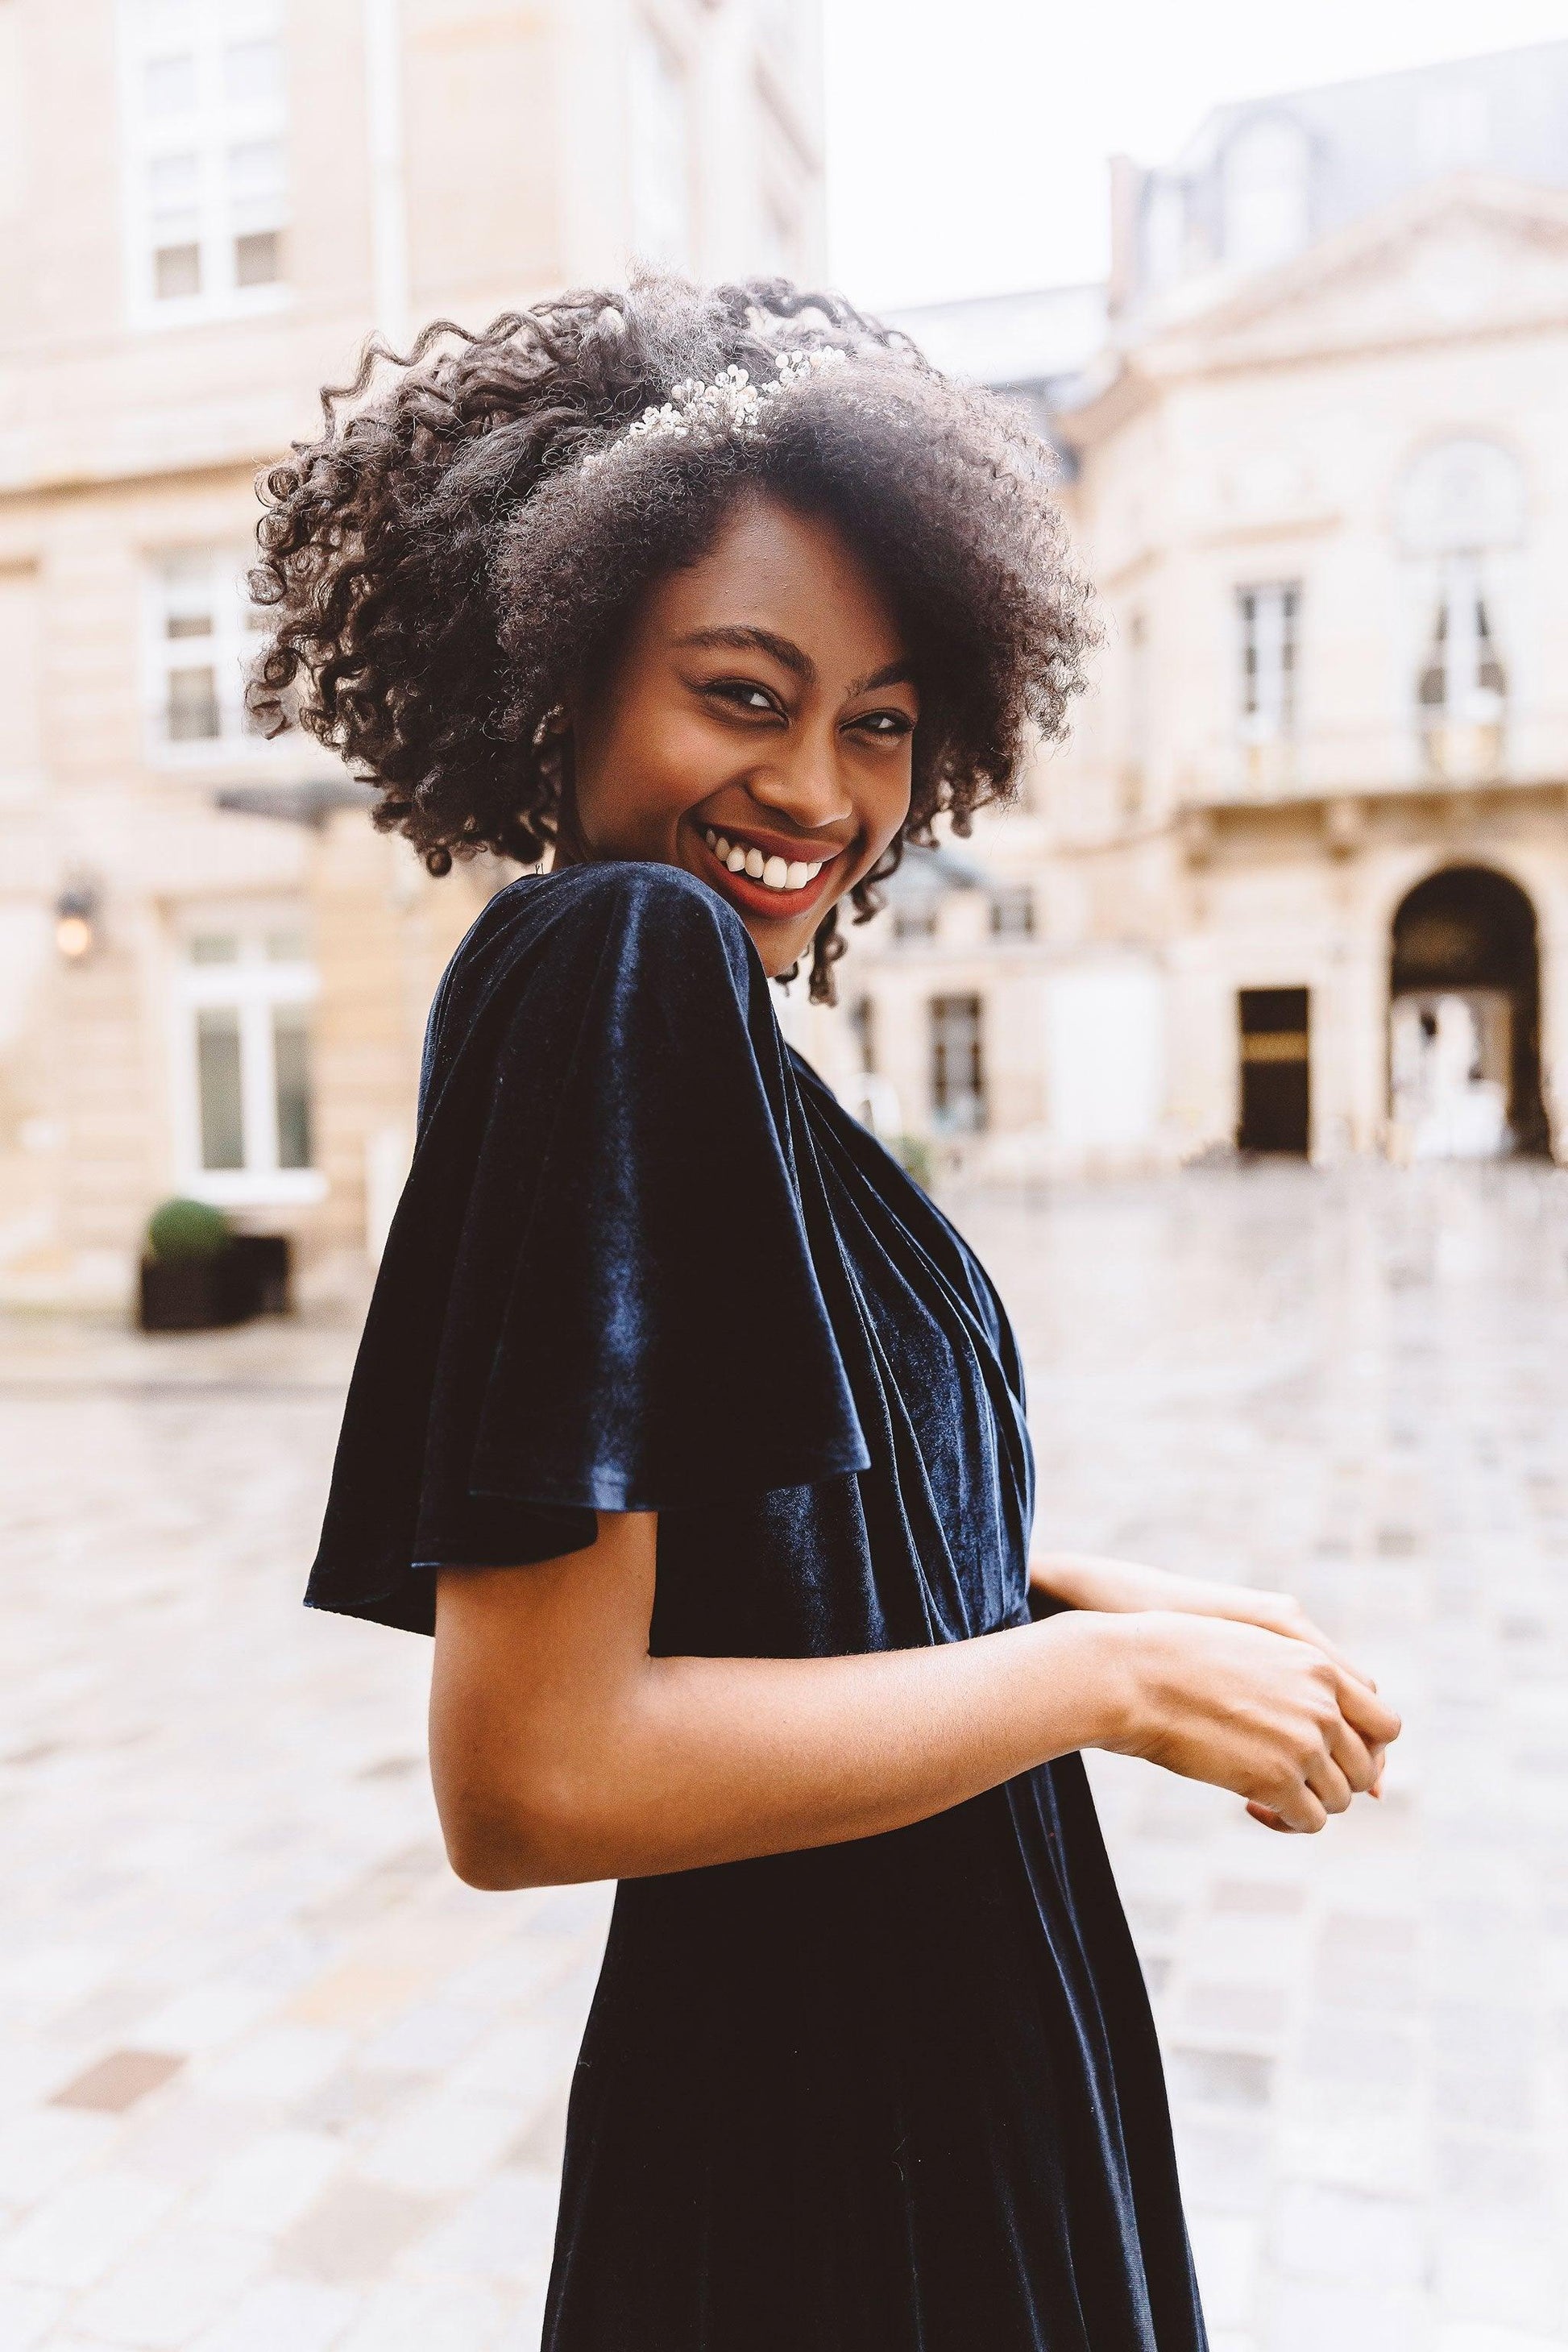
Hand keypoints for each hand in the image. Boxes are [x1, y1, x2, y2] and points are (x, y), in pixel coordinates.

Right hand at [1096, 1610, 1401, 1835]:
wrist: (1136, 1674)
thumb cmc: (1175, 1657)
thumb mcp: (1248, 1649)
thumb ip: (1289, 1680)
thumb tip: (1303, 1725)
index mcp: (1317, 1666)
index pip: (1382, 1720)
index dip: (1366, 1748)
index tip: (1335, 1760)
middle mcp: (1322, 1704)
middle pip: (1366, 1764)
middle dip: (1337, 1779)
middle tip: (1295, 1782)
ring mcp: (1304, 1742)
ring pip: (1341, 1796)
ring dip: (1310, 1802)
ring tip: (1268, 1795)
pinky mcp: (1277, 1778)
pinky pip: (1311, 1819)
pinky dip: (1289, 1822)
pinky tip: (1254, 1807)